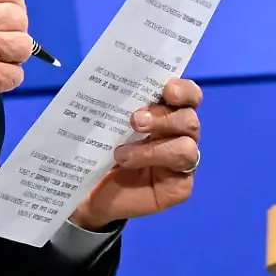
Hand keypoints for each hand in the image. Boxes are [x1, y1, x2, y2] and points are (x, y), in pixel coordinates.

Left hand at [70, 78, 201, 230]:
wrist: (86, 194)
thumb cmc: (95, 154)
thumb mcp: (103, 125)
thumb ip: (117, 105)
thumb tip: (116, 81)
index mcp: (166, 114)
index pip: (189, 96)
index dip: (184, 90)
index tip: (167, 88)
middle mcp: (179, 135)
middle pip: (189, 119)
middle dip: (164, 117)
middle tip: (135, 120)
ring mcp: (181, 162)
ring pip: (188, 146)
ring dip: (155, 145)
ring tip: (121, 152)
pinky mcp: (179, 186)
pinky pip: (179, 172)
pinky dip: (152, 161)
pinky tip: (127, 164)